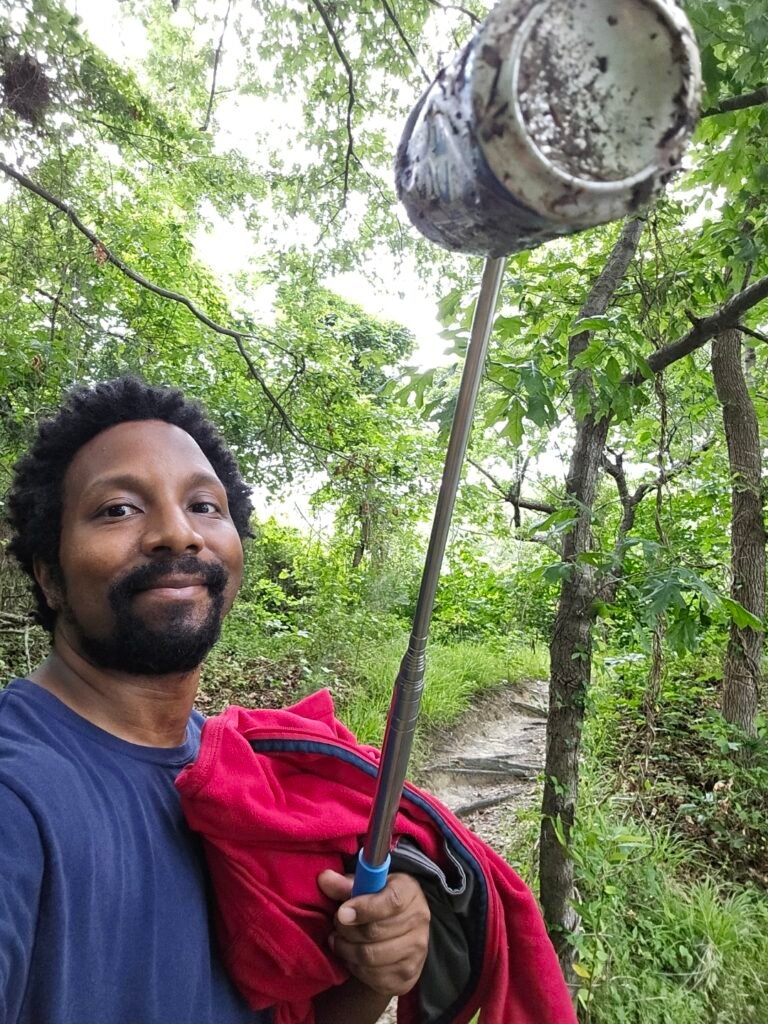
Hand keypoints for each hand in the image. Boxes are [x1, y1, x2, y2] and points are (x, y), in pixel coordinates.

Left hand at [317, 869, 430, 996]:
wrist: (400, 932)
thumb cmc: (378, 902)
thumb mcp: (364, 886)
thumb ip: (344, 884)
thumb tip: (324, 878)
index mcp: (410, 891)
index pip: (391, 901)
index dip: (364, 908)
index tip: (341, 912)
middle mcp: (419, 920)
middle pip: (375, 931)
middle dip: (347, 929)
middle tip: (336, 925)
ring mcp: (416, 950)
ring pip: (370, 956)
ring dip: (346, 949)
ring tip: (338, 940)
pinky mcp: (407, 975)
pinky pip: (373, 976)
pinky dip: (355, 967)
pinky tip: (350, 956)